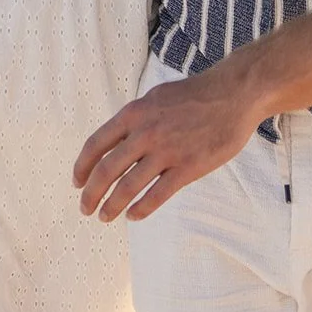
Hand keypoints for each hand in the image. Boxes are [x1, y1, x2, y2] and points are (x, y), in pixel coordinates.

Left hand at [74, 67, 260, 223]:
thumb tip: (117, 140)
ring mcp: (167, 151)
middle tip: (85, 209)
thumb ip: (135, 119)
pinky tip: (133, 216)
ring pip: (128, 187)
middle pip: (106, 171)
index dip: (82, 168)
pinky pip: (157, 195)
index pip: (96, 145)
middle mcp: (145, 133)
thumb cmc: (195, 95)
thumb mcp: (155, 97)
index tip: (77, 183)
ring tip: (105, 217)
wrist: (234, 94)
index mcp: (134, 113)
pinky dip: (141, 209)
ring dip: (112, 206)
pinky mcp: (188, 167)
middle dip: (91, 194)